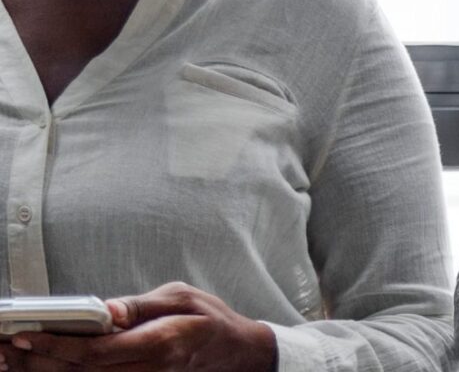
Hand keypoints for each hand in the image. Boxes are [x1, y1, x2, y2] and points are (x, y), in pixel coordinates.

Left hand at [6, 283, 274, 370]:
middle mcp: (148, 371)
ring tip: (13, 358)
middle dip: (38, 360)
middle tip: (6, 346)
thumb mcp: (181, 296)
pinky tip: (42, 367)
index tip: (25, 335)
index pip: (96, 352)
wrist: (234, 351)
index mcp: (159, 345)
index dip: (56, 346)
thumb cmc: (209, 319)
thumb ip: (140, 305)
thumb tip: (103, 309)